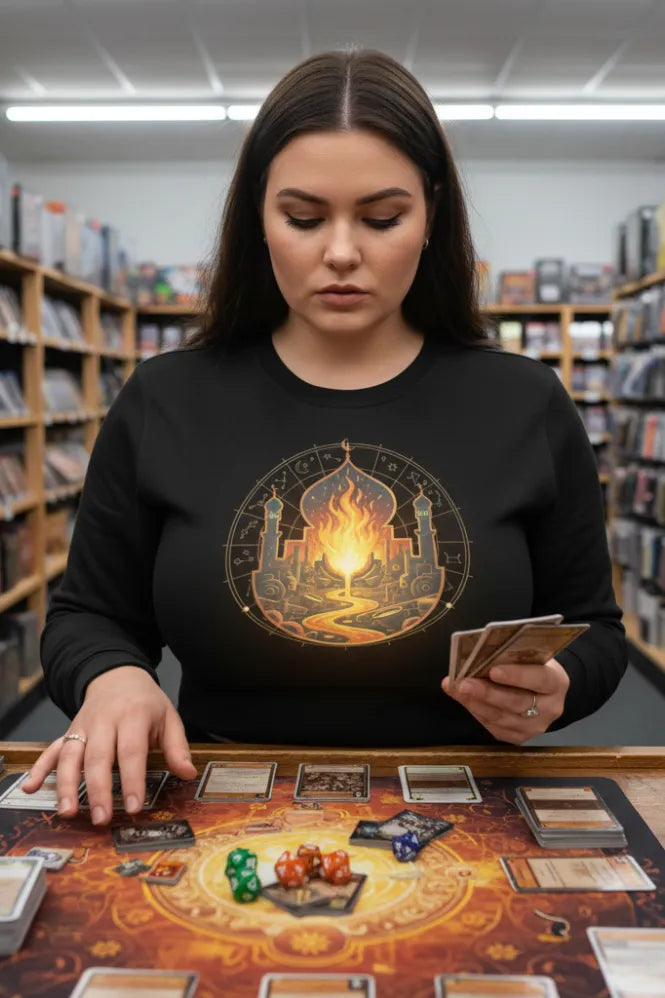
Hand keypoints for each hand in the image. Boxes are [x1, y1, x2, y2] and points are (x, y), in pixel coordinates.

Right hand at [20, 666, 197, 823]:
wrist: (118, 675)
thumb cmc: (145, 702)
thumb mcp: (168, 717)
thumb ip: (177, 747)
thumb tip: (188, 774)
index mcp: (133, 716)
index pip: (131, 751)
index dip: (132, 780)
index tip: (134, 807)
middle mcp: (104, 721)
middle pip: (98, 757)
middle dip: (98, 790)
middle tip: (102, 819)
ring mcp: (83, 726)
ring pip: (71, 756)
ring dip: (67, 785)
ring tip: (69, 812)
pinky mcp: (69, 732)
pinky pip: (51, 749)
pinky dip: (40, 768)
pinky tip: (31, 787)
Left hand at [441, 658, 569, 744]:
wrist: (543, 690)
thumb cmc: (531, 666)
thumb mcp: (528, 655)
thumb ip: (510, 656)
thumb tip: (478, 655)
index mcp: (557, 682)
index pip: (539, 679)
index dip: (516, 676)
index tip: (493, 670)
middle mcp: (550, 708)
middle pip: (517, 702)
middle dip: (486, 692)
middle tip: (463, 683)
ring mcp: (536, 726)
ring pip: (502, 718)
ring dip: (475, 703)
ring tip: (456, 690)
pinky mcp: (520, 737)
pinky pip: (495, 728)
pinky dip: (476, 713)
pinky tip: (463, 700)